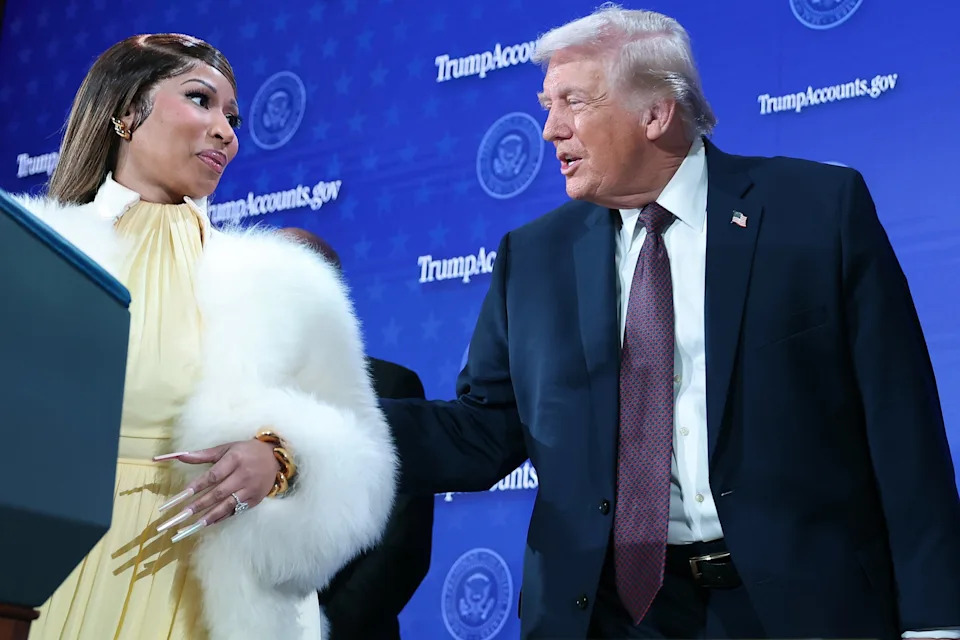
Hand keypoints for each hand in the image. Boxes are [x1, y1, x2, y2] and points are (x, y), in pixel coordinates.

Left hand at [153, 439, 279, 541]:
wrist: (275, 458)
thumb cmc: (247, 451)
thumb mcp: (227, 448)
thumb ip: (203, 455)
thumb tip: (180, 456)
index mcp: (235, 459)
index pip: (213, 475)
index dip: (197, 486)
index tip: (182, 495)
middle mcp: (244, 475)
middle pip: (218, 493)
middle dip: (199, 505)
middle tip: (182, 515)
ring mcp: (251, 489)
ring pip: (227, 505)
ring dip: (210, 516)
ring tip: (194, 524)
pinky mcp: (255, 499)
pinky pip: (236, 510)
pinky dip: (222, 517)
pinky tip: (209, 522)